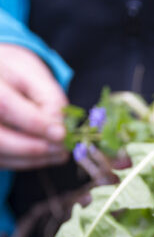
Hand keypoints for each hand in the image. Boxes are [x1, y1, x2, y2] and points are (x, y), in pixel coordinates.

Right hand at [0, 43, 68, 169]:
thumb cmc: (14, 75)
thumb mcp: (33, 75)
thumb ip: (49, 98)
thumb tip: (59, 129)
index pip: (5, 104)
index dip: (35, 123)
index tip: (62, 133)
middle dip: (35, 147)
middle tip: (63, 148)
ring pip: (1, 154)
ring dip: (35, 159)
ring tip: (61, 153)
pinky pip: (3, 162)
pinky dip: (28, 162)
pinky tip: (47, 155)